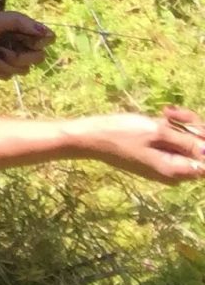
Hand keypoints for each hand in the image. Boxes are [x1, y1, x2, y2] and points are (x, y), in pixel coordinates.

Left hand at [0, 10, 52, 78]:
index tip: (22, 40)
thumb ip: (21, 23)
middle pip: (38, 59)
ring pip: (22, 71)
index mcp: (23, 30)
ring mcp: (11, 57)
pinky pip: (7, 77)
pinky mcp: (1, 69)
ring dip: (1, 64)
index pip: (47, 40)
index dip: (38, 44)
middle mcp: (21, 44)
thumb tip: (47, 34)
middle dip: (17, 57)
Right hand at [73, 108, 204, 184]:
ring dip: (181, 126)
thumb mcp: (155, 132)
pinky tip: (160, 117)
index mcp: (176, 170)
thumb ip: (186, 141)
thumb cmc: (120, 133)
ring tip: (164, 112)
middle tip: (172, 112)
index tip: (189, 124)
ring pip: (188, 145)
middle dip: (193, 128)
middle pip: (199, 152)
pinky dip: (171, 130)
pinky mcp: (157, 157)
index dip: (204, 140)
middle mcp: (174, 172)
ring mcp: (166, 165)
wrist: (90, 137)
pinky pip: (175, 144)